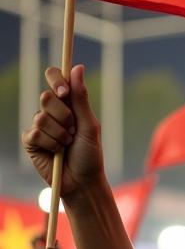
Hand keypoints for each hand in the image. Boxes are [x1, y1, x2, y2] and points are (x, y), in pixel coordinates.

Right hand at [22, 64, 104, 199]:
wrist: (83, 181)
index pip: (54, 79)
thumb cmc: (90, 155)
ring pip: (41, 116)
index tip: (64, 92)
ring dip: (59, 134)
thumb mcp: (89, 125)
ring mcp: (39, 126)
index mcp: (67, 105)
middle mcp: (51, 112)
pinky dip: (50, 144)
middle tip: (73, 131)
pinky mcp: (31, 141)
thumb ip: (81, 98)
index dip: (56, 81)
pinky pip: (34, 133)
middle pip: (46, 97)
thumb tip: (77, 67)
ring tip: (67, 146)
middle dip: (64, 116)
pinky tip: (56, 153)